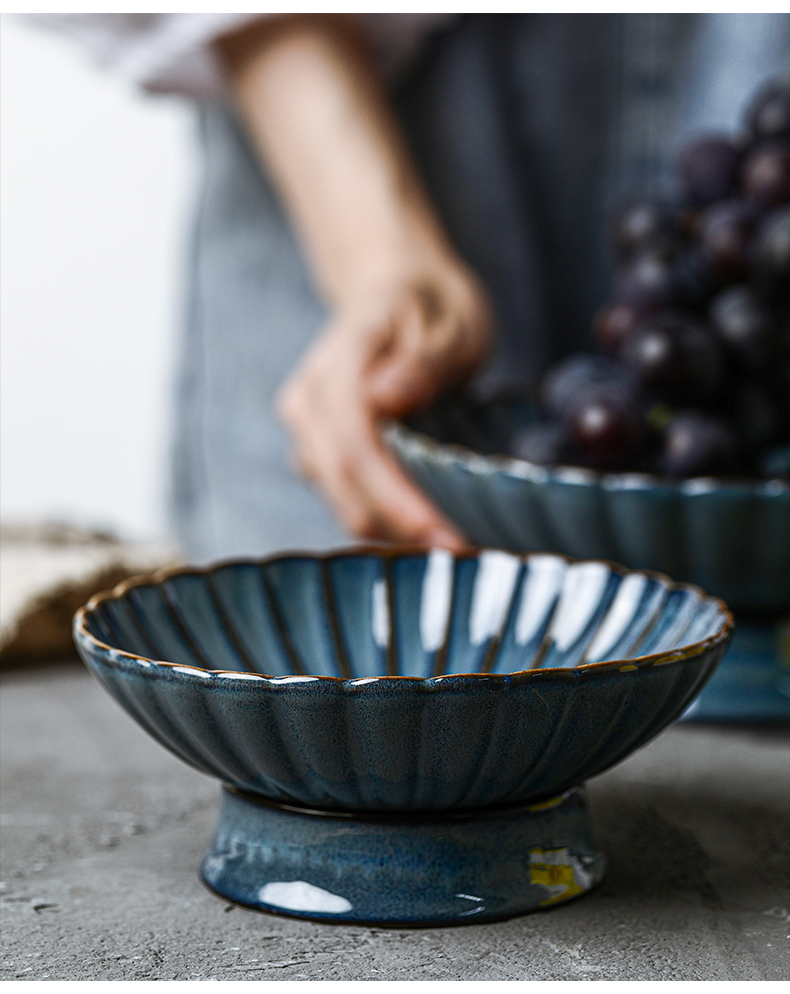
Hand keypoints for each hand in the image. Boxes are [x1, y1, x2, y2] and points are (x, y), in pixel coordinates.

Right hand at [217, 16, 492, 542]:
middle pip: (343, 483)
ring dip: (394, 529)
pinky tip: (428, 526)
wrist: (392, 291)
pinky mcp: (318, 452)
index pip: (355, 445)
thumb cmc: (428, 304)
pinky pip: (346, 498)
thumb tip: (386, 397)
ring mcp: (307, 430)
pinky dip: (386, 519)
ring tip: (454, 542)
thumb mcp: (448, 319)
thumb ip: (423, 358)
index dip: (396, 499)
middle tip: (466, 552)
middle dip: (402, 526)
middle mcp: (308, 401)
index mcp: (339, 361)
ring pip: (341, 500)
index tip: (445, 534)